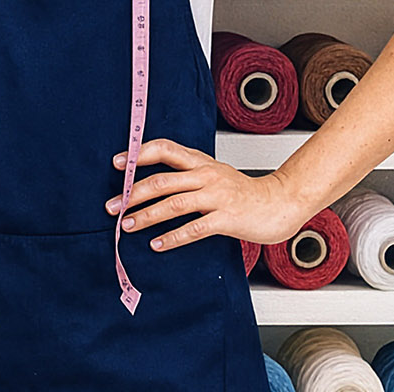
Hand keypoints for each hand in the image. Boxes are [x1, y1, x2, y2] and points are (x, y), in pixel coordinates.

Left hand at [106, 139, 314, 251]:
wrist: (281, 202)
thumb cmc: (244, 191)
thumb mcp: (214, 173)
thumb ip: (187, 173)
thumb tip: (151, 181)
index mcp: (201, 162)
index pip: (165, 149)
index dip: (138, 154)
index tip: (117, 163)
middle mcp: (207, 176)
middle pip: (162, 181)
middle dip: (132, 194)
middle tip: (112, 206)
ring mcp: (217, 197)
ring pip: (173, 204)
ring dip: (146, 216)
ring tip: (127, 225)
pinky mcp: (227, 219)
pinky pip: (194, 229)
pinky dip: (172, 237)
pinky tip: (157, 244)